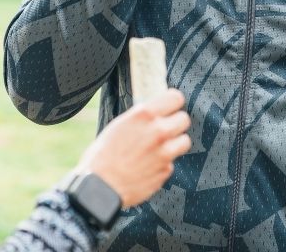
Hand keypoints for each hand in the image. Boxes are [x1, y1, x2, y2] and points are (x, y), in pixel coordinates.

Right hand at [75, 88, 190, 207]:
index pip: (175, 98)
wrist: (100, 187)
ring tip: (161, 146)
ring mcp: (164, 153)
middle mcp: (158, 131)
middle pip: (184, 119)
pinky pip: (171, 162)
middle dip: (176, 122)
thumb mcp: (119, 125)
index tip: (170, 106)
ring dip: (175, 142)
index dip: (173, 102)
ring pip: (184, 141)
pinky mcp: (165, 172)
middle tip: (166, 126)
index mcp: (144, 115)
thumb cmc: (103, 154)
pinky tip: (148, 165)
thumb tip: (153, 113)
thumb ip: (140, 117)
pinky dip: (163, 163)